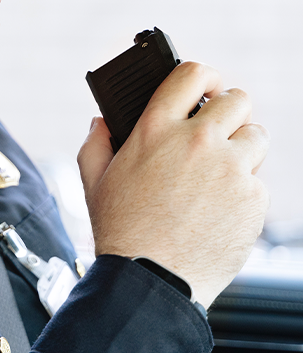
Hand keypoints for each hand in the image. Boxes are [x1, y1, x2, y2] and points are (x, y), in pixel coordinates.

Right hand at [77, 61, 269, 308]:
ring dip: (241, 148)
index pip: (192, 74)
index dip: (204, 75)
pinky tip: (220, 207)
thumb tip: (102, 121)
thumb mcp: (93, 180)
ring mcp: (229, 169)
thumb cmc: (122, 230)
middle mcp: (196, 142)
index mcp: (155, 130)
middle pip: (238, 100)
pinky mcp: (253, 200)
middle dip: (229, 111)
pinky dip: (244, 189)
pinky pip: (259, 181)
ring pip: (256, 137)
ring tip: (219, 172)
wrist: (152, 278)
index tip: (206, 87)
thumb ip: (95, 142)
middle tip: (216, 132)